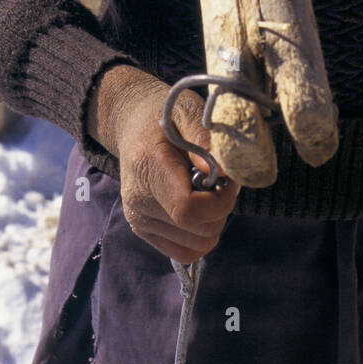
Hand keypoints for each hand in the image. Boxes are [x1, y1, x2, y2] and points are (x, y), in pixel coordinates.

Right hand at [114, 77, 240, 264]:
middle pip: (198, 230)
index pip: (188, 209)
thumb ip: (205, 138)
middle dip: (221, 209)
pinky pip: (185, 252)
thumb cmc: (164, 115)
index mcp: (147, 168)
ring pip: (197, 244)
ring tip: (208, 192)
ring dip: (213, 222)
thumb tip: (225, 173)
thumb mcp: (188, 111)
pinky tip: (199, 209)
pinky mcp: (143, 231)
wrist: (132, 124)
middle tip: (222, 181)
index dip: (220, 201)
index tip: (231, 180)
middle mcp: (138, 201)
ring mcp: (139, 220)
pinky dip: (201, 235)